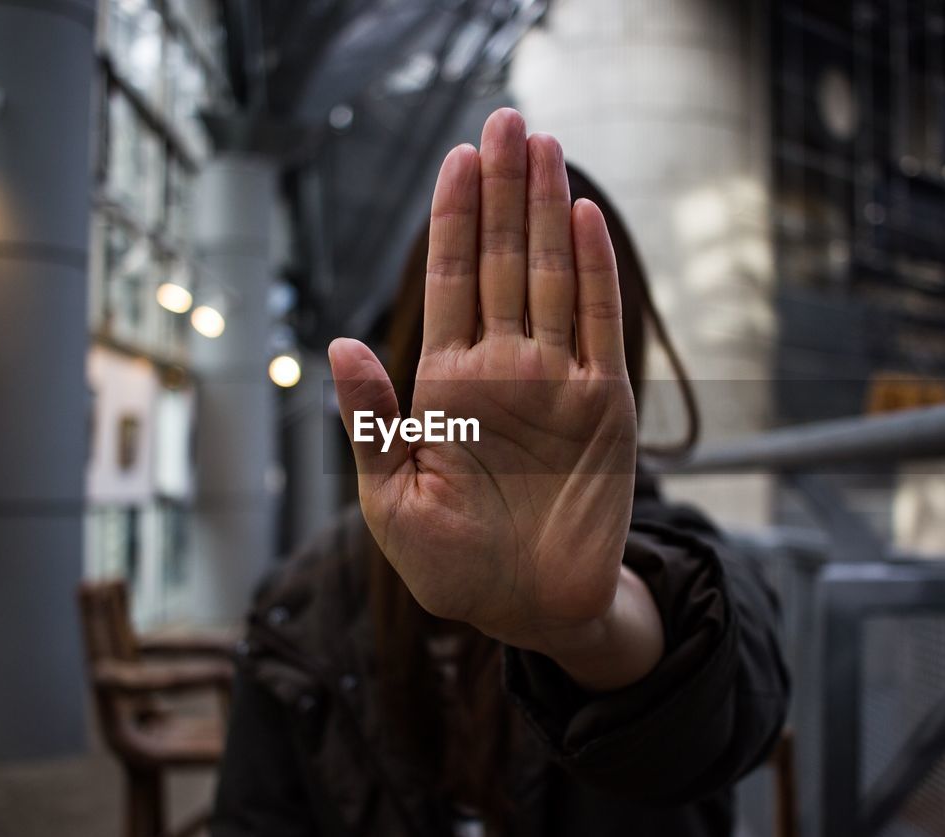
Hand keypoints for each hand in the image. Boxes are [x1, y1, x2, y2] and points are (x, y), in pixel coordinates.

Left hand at [329, 108, 660, 689]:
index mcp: (447, 384)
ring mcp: (556, 381)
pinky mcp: (604, 406)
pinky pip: (599, 325)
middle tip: (506, 118)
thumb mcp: (391, 499)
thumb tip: (340, 341)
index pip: (450, 282)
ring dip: (545, 210)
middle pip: (501, 260)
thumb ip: (370, 421)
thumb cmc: (450, 565)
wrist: (528, 610)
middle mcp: (504, 367)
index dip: (454, 219)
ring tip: (542, 144)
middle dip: (503, 190)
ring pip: (549, 276)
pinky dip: (593, 272)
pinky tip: (581, 218)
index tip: (459, 157)